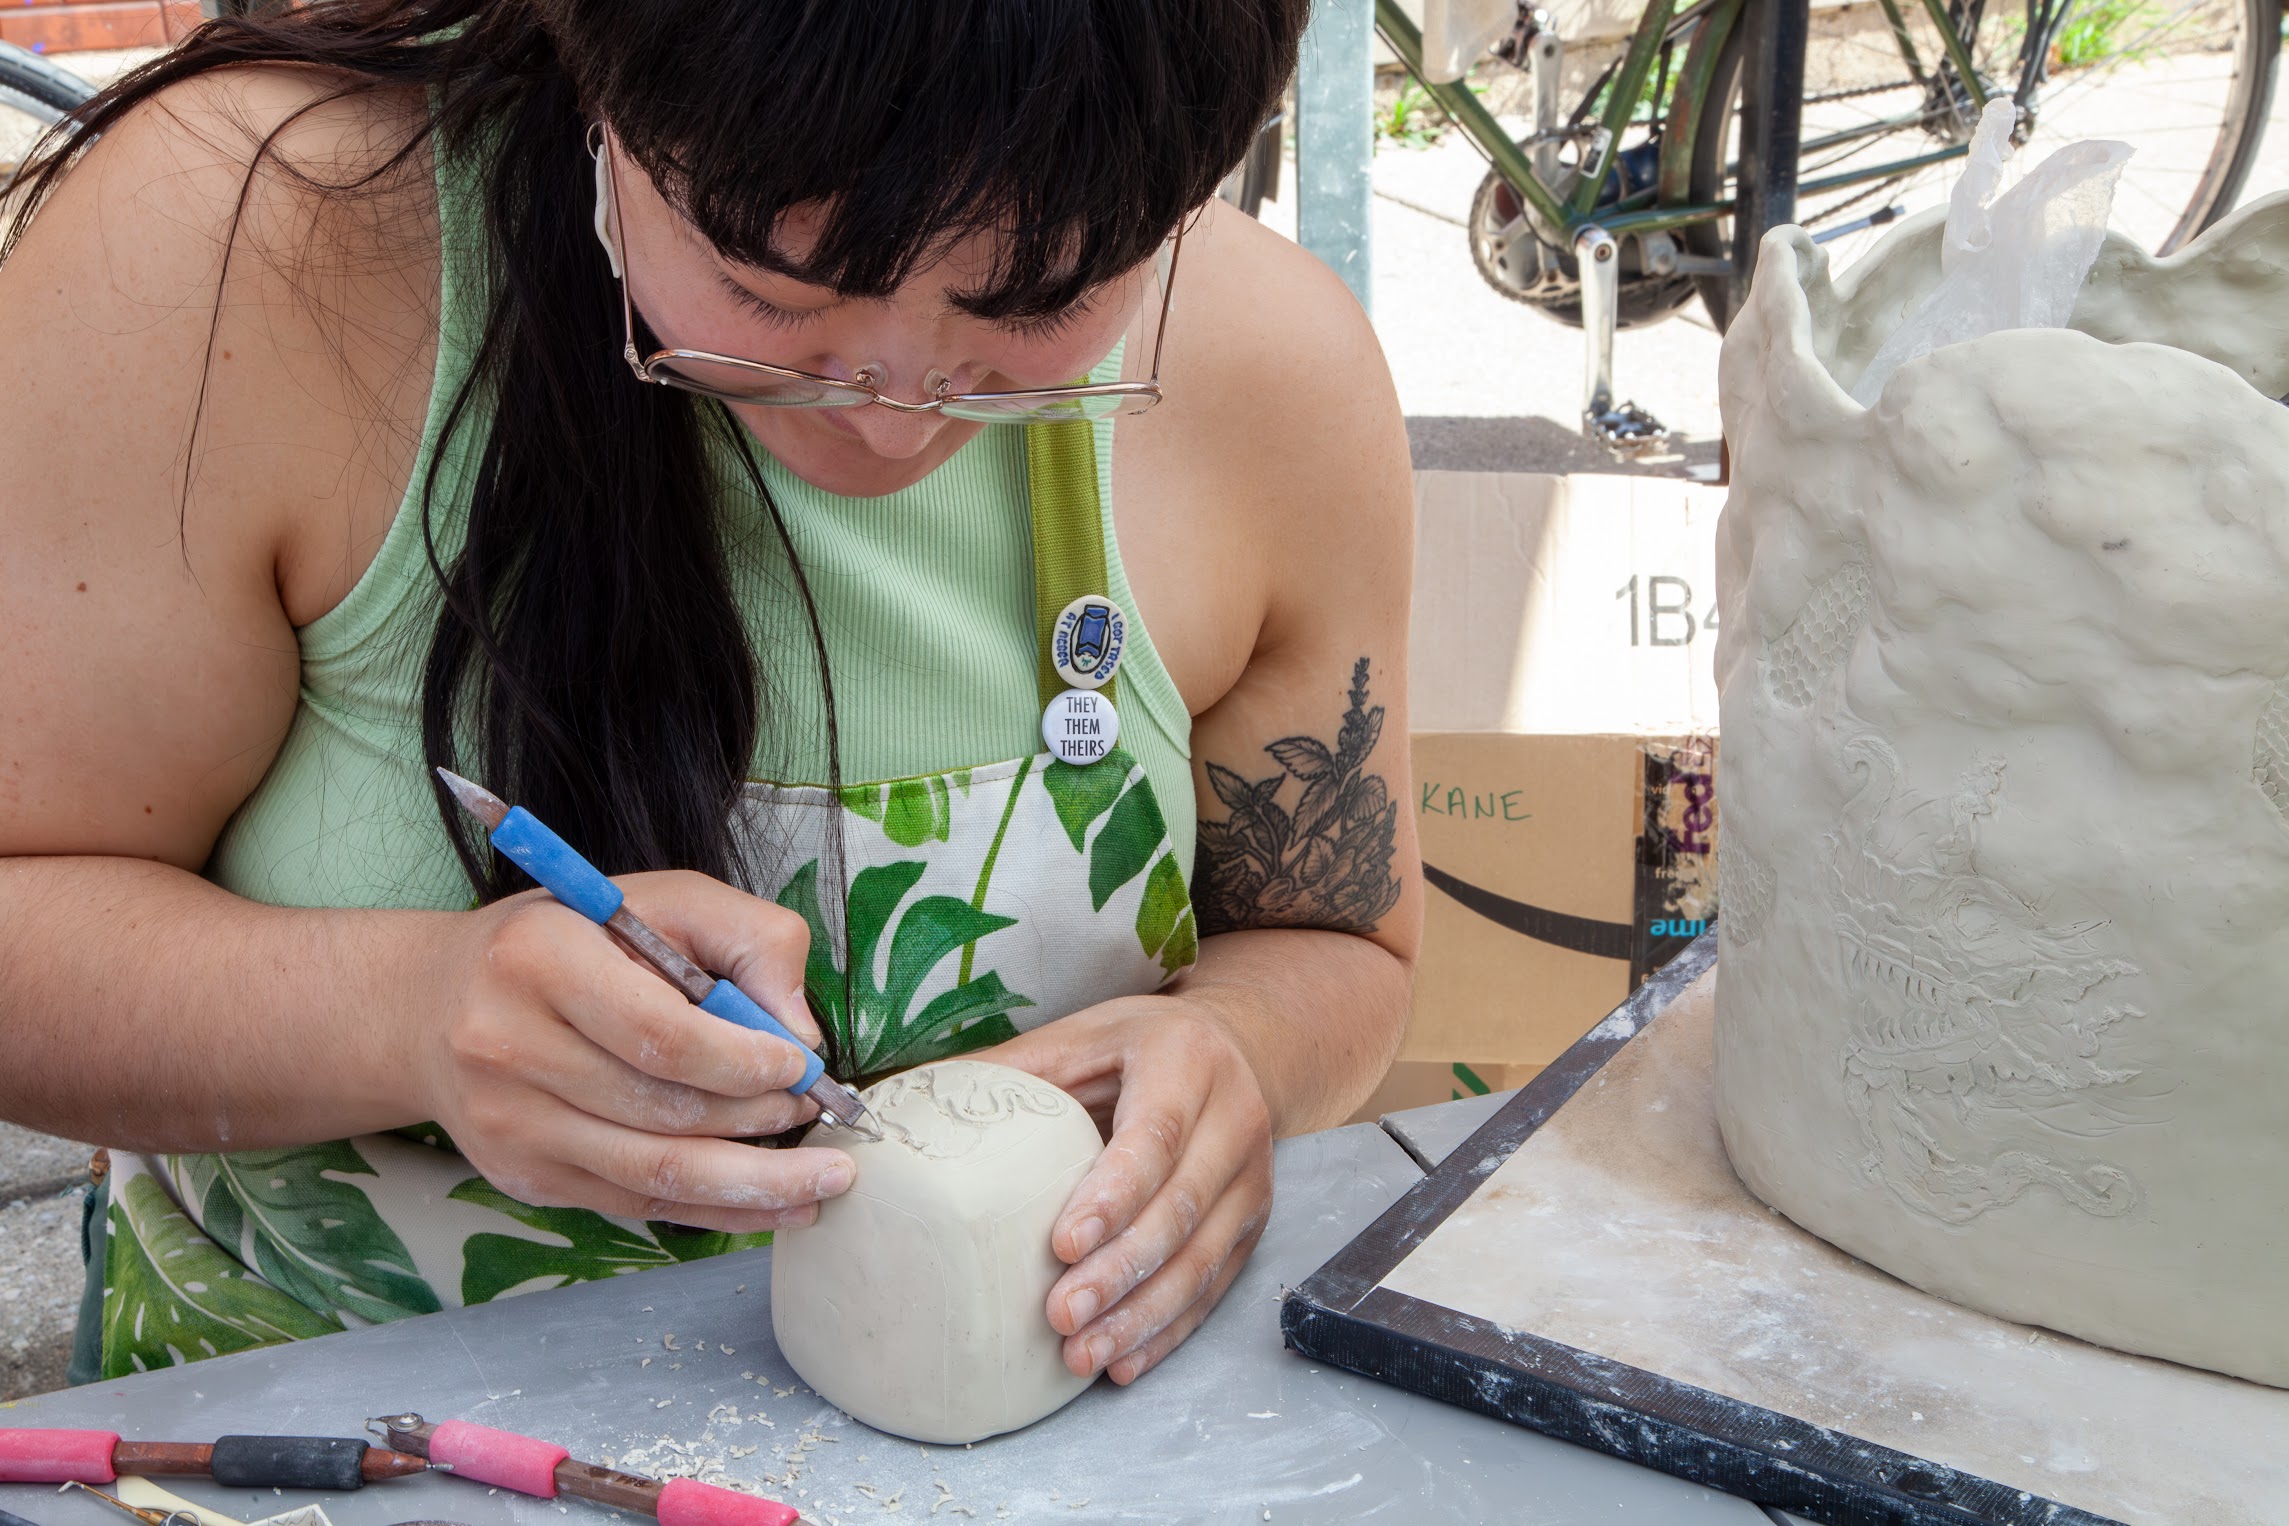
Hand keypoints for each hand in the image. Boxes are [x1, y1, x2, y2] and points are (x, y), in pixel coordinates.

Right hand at [415, 870, 852, 1233]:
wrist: (436, 1005)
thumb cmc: (570, 941)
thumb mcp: (661, 901)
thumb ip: (747, 938)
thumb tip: (801, 1031)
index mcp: (540, 961)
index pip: (659, 1032)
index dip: (742, 1060)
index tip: (799, 1065)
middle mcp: (509, 1048)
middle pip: (662, 1111)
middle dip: (760, 1119)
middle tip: (821, 1112)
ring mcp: (511, 1125)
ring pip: (656, 1173)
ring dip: (754, 1182)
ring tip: (823, 1177)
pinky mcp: (524, 1177)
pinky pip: (637, 1205)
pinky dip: (717, 1211)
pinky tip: (777, 1206)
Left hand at [980, 995, 1274, 1384]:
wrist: (1239, 1049)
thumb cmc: (1142, 1046)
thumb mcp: (1082, 1036)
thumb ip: (1014, 1069)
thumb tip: (913, 1097)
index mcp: (1187, 1063)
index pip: (1155, 1137)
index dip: (1112, 1195)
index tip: (1061, 1245)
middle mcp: (1233, 1122)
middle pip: (1180, 1208)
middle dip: (1120, 1271)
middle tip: (1061, 1315)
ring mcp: (1250, 1179)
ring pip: (1202, 1259)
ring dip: (1142, 1315)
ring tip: (1083, 1353)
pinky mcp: (1252, 1224)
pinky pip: (1213, 1286)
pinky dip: (1168, 1330)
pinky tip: (1124, 1360)